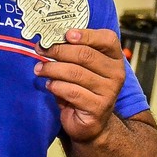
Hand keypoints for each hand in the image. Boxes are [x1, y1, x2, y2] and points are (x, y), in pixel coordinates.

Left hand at [34, 28, 124, 142]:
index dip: (86, 34)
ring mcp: (109, 92)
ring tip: (40, 69)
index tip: (66, 34)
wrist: (90, 122)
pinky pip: (72, 92)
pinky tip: (49, 85)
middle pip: (85, 55)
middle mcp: (116, 73)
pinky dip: (56, 86)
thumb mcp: (81, 68)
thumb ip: (73, 52)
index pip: (107, 39)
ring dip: (52, 69)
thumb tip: (49, 39)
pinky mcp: (98, 108)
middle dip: (59, 50)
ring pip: (75, 73)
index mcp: (114, 58)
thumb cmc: (83, 89)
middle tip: (41, 49)